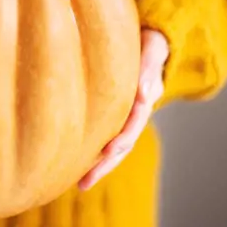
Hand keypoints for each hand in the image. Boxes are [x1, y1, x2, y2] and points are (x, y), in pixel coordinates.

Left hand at [78, 29, 168, 190]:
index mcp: (145, 100)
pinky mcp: (115, 115)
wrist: (148, 42)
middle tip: (84, 182)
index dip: (122, 138)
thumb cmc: (148, 44)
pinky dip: (93, 153)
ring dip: (99, 166)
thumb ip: (149, 69)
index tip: (106, 151)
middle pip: (123, 145)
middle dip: (105, 165)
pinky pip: (105, 138)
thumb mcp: (152, 50)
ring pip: (114, 148)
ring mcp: (126, 117)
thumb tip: (146, 95)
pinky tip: (74, 166)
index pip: (134, 123)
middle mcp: (136, 114)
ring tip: (80, 185)